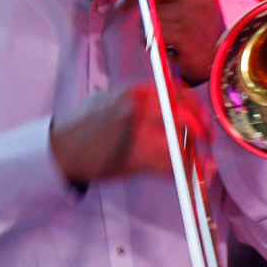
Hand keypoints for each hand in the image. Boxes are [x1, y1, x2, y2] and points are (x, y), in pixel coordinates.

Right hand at [49, 80, 211, 186]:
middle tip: (206, 141)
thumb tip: (178, 107)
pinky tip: (192, 176)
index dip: (196, 109)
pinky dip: (185, 172)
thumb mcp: (114, 99)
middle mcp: (140, 108)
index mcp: (136, 91)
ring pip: (181, 142)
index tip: (203, 120)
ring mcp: (139, 131)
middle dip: (201, 130)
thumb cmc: (87, 124)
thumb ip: (145, 100)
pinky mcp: (136, 156)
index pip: (179, 94)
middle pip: (185, 116)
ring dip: (195, 155)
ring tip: (202, 163)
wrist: (59, 148)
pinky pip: (170, 164)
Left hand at [115, 0, 225, 84]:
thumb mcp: (186, 3)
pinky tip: (167, 44)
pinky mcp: (186, 30)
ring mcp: (194, 11)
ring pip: (149, 8)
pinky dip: (151, 38)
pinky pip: (152, 28)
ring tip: (161, 33)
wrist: (220, 60)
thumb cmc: (197, 31)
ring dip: (146, 23)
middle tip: (122, 5)